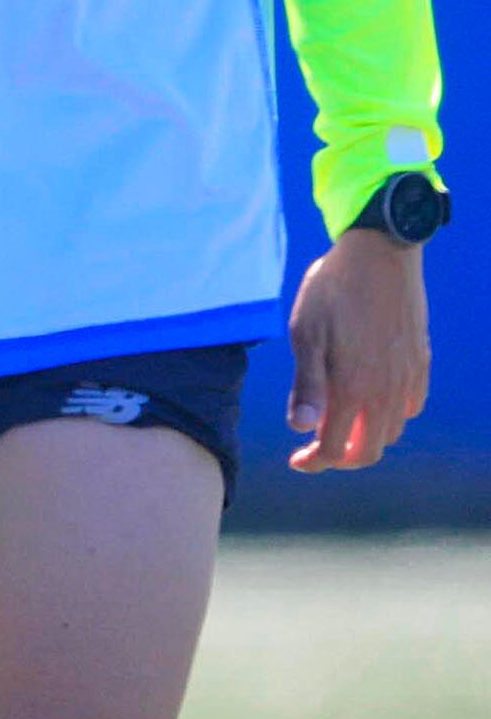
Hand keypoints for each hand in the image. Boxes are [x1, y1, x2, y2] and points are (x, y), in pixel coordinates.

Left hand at [287, 226, 430, 472]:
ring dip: (366, 437)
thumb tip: (301, 428)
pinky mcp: (420, 363)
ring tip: (340, 424)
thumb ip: (306, 385)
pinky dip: (390, 416)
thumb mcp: (306, 334)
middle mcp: (386, 392)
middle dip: (341, 458)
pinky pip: (410, 406)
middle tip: (316, 448)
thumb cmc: (332, 292)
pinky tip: (371, 401)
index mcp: (353, 389)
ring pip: (392, 430)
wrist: (379, 257)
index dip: (315, 461)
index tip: (297, 459)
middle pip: (369, 450)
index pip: (337, 450)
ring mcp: (407, 378)